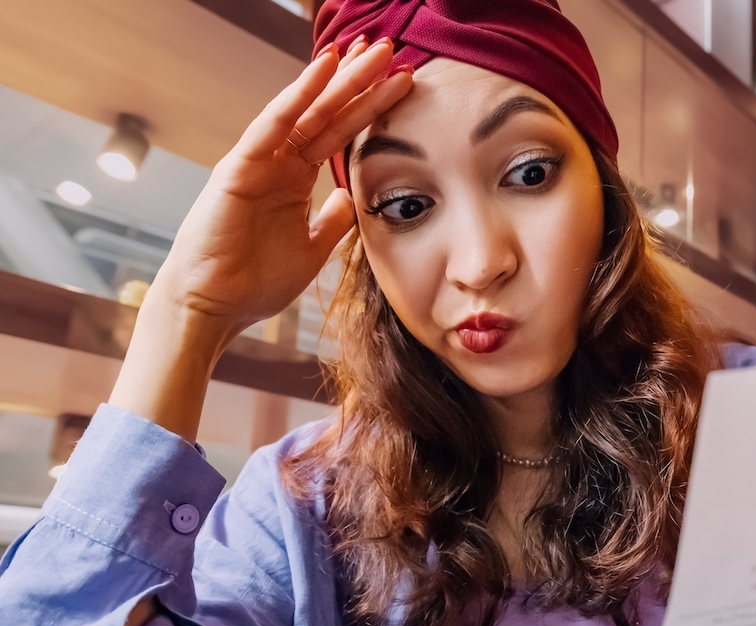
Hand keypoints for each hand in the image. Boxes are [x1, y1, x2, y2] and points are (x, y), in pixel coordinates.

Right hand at [109, 36, 412, 439]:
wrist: (215, 307)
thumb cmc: (255, 283)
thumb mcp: (312, 250)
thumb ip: (333, 221)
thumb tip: (350, 196)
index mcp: (295, 180)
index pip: (339, 134)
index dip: (370, 108)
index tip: (402, 84)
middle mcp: (278, 163)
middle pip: (328, 114)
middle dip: (360, 82)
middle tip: (393, 51)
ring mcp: (259, 161)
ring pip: (307, 110)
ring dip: (339, 79)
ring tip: (370, 50)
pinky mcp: (240, 166)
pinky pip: (274, 123)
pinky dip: (300, 94)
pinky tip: (324, 68)